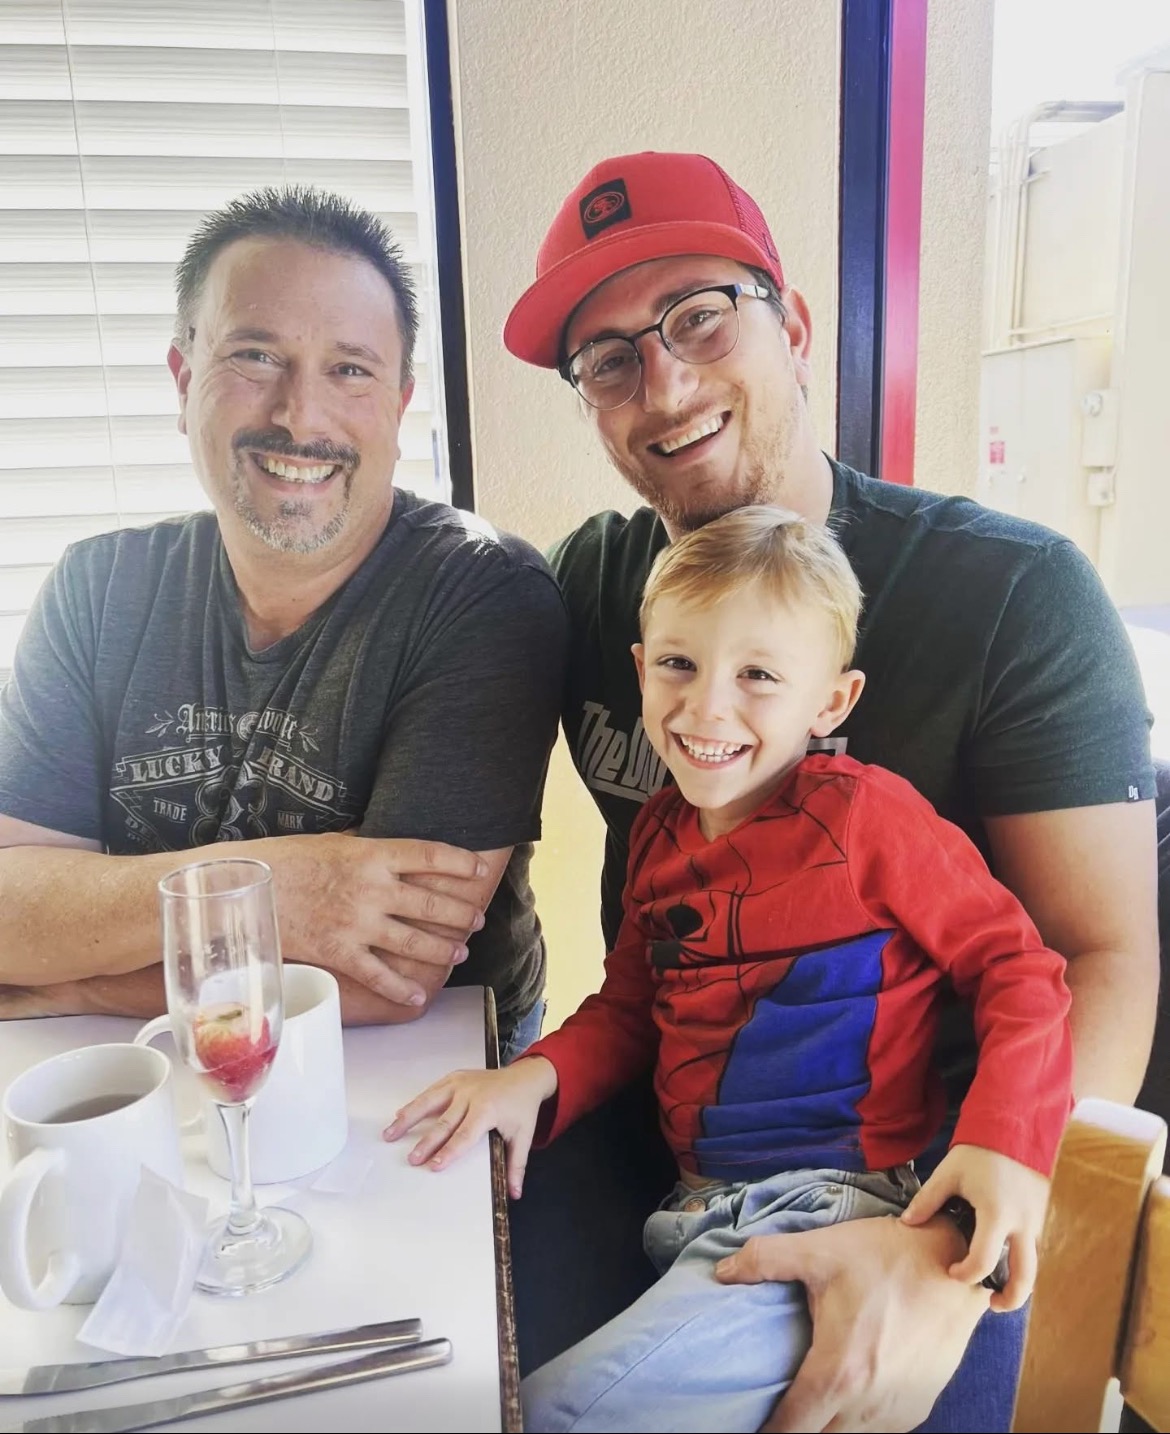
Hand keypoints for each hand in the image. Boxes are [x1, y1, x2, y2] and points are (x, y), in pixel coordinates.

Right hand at [253, 833, 488, 1007]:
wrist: (246, 885)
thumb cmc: (288, 858)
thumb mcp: (334, 842)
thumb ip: (368, 849)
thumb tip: (396, 852)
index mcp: (372, 854)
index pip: (431, 856)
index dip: (462, 863)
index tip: (480, 869)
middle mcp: (372, 889)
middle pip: (431, 903)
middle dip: (461, 914)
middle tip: (477, 919)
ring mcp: (357, 923)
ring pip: (414, 941)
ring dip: (443, 950)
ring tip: (459, 953)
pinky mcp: (339, 952)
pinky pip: (379, 976)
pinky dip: (401, 989)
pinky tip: (417, 996)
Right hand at [383, 1057, 557, 1196]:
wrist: (525, 1077)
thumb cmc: (521, 1108)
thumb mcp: (524, 1136)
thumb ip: (516, 1165)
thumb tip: (514, 1194)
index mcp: (488, 1109)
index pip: (465, 1135)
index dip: (449, 1151)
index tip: (434, 1166)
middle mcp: (471, 1095)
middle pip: (444, 1122)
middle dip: (427, 1142)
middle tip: (411, 1159)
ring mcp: (460, 1084)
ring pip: (430, 1102)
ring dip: (408, 1118)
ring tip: (390, 1133)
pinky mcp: (454, 1078)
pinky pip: (432, 1091)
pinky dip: (415, 1103)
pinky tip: (399, 1114)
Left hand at [715, 1214, 987, 1431]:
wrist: (957, 1260)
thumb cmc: (886, 1255)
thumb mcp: (821, 1250)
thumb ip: (765, 1259)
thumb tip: (723, 1271)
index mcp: (839, 1371)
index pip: (792, 1429)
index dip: (768, 1430)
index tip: (751, 1420)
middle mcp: (870, 1403)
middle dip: (796, 1426)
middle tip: (780, 1404)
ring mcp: (899, 1410)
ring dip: (828, 1422)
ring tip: (810, 1397)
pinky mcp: (920, 1405)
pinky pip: (878, 1429)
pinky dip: (857, 1420)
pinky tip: (846, 1394)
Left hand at [901, 1143, 1048, 1310]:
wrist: (1015, 1126)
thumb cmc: (979, 1150)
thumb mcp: (949, 1173)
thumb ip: (928, 1200)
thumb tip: (907, 1223)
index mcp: (997, 1215)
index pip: (983, 1261)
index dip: (965, 1274)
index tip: (951, 1271)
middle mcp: (1023, 1223)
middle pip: (1025, 1277)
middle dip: (1011, 1298)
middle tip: (991, 1304)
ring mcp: (1037, 1220)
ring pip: (1034, 1264)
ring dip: (1019, 1280)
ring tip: (998, 1287)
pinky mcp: (1042, 1213)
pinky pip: (1034, 1246)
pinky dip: (1021, 1259)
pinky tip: (1004, 1257)